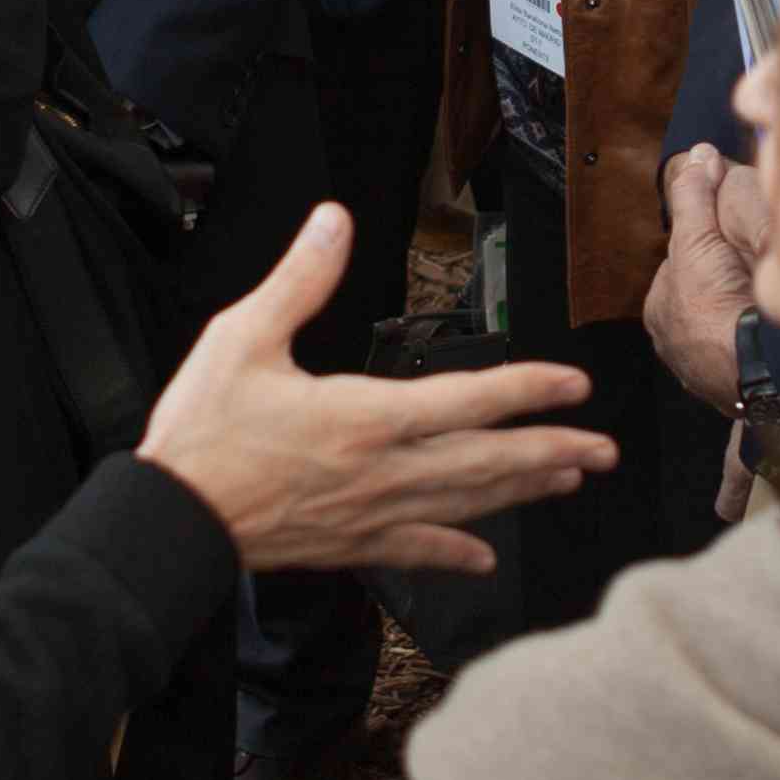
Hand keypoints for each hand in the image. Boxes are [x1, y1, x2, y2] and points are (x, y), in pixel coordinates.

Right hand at [141, 205, 607, 575]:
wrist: (174, 518)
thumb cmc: (204, 431)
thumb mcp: (243, 338)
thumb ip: (300, 279)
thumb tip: (334, 221)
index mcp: (368, 416)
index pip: (472, 399)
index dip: (530, 390)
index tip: (574, 386)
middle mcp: (384, 470)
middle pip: (489, 461)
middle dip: (554, 451)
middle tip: (605, 450)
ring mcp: (373, 513)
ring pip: (467, 504)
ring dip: (523, 491)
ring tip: (567, 480)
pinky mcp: (352, 545)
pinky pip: (419, 550)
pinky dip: (458, 552)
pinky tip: (485, 557)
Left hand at [645, 146, 771, 412]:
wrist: (752, 371)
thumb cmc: (716, 307)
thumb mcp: (699, 239)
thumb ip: (695, 198)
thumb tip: (696, 153)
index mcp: (660, 310)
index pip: (683, 267)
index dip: (708, 247)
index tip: (732, 238)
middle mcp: (676, 345)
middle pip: (705, 298)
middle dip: (725, 283)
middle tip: (756, 270)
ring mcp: (705, 372)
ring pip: (726, 328)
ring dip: (744, 315)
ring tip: (770, 301)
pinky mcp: (736, 393)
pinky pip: (747, 357)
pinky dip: (760, 344)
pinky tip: (776, 334)